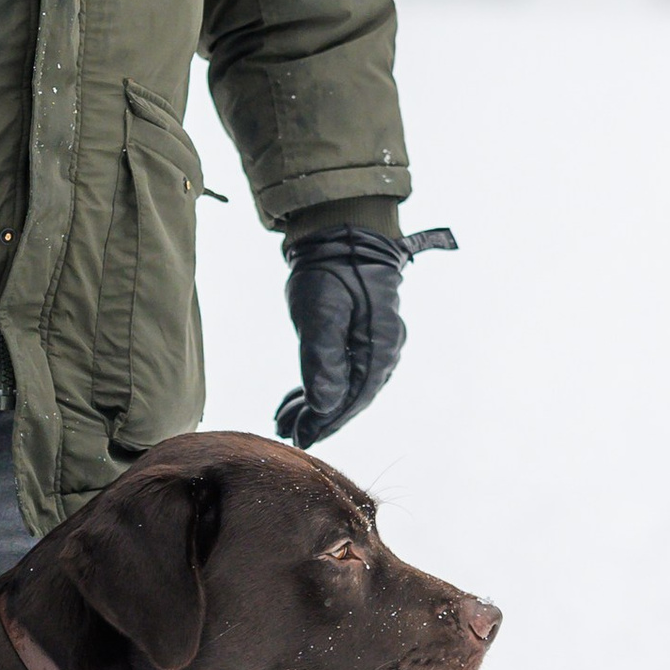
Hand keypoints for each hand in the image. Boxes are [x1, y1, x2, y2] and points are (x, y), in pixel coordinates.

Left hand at [273, 224, 452, 448]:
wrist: (343, 230)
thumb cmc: (331, 267)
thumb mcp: (320, 312)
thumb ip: (322, 361)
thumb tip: (324, 407)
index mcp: (379, 347)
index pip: (353, 397)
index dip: (326, 421)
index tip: (300, 438)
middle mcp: (384, 349)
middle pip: (351, 396)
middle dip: (319, 417)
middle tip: (288, 432)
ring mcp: (375, 341)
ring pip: (346, 385)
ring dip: (316, 405)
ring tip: (285, 420)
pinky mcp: (362, 334)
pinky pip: (344, 369)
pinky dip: (321, 385)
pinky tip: (298, 398)